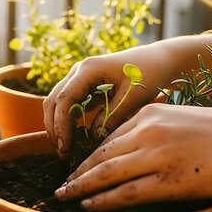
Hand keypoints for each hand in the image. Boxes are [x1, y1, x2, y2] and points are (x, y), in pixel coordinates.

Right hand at [44, 45, 169, 155]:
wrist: (158, 60)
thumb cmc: (148, 73)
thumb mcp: (133, 97)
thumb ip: (112, 117)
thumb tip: (93, 138)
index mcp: (88, 69)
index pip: (64, 99)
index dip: (61, 124)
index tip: (65, 146)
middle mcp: (78, 71)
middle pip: (53, 100)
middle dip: (54, 126)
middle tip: (63, 151)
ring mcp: (80, 77)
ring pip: (58, 102)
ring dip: (58, 124)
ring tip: (67, 148)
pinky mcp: (86, 86)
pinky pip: (70, 104)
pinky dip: (68, 120)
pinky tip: (76, 138)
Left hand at [53, 104, 211, 210]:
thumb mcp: (183, 119)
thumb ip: (157, 130)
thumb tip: (137, 149)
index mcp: (151, 113)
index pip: (110, 137)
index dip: (90, 154)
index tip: (78, 166)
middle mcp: (148, 130)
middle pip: (102, 154)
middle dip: (78, 171)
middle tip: (62, 183)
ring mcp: (157, 155)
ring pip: (107, 172)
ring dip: (82, 186)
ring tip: (65, 195)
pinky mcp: (170, 180)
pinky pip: (127, 192)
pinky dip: (104, 199)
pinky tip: (90, 204)